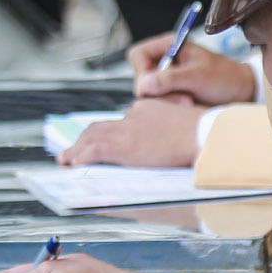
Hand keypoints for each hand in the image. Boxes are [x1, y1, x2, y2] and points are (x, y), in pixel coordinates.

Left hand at [59, 98, 203, 166]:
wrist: (205, 134)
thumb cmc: (203, 133)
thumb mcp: (184, 124)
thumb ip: (169, 129)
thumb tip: (169, 141)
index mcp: (147, 109)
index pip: (121, 120)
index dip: (107, 133)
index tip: (100, 141)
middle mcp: (133, 116)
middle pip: (100, 126)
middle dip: (84, 139)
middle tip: (73, 151)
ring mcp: (127, 130)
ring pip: (92, 137)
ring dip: (76, 149)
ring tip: (66, 159)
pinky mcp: (124, 146)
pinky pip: (95, 150)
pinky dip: (81, 156)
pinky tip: (74, 164)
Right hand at [129, 33, 259, 104]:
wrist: (241, 94)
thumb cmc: (225, 77)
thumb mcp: (199, 75)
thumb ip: (171, 79)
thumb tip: (144, 84)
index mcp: (169, 46)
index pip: (138, 55)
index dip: (142, 71)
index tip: (155, 84)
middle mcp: (164, 62)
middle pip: (141, 78)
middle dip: (159, 92)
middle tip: (183, 99)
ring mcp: (166, 80)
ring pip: (148, 95)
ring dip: (167, 102)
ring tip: (189, 102)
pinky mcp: (170, 96)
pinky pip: (158, 105)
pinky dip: (170, 108)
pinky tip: (188, 106)